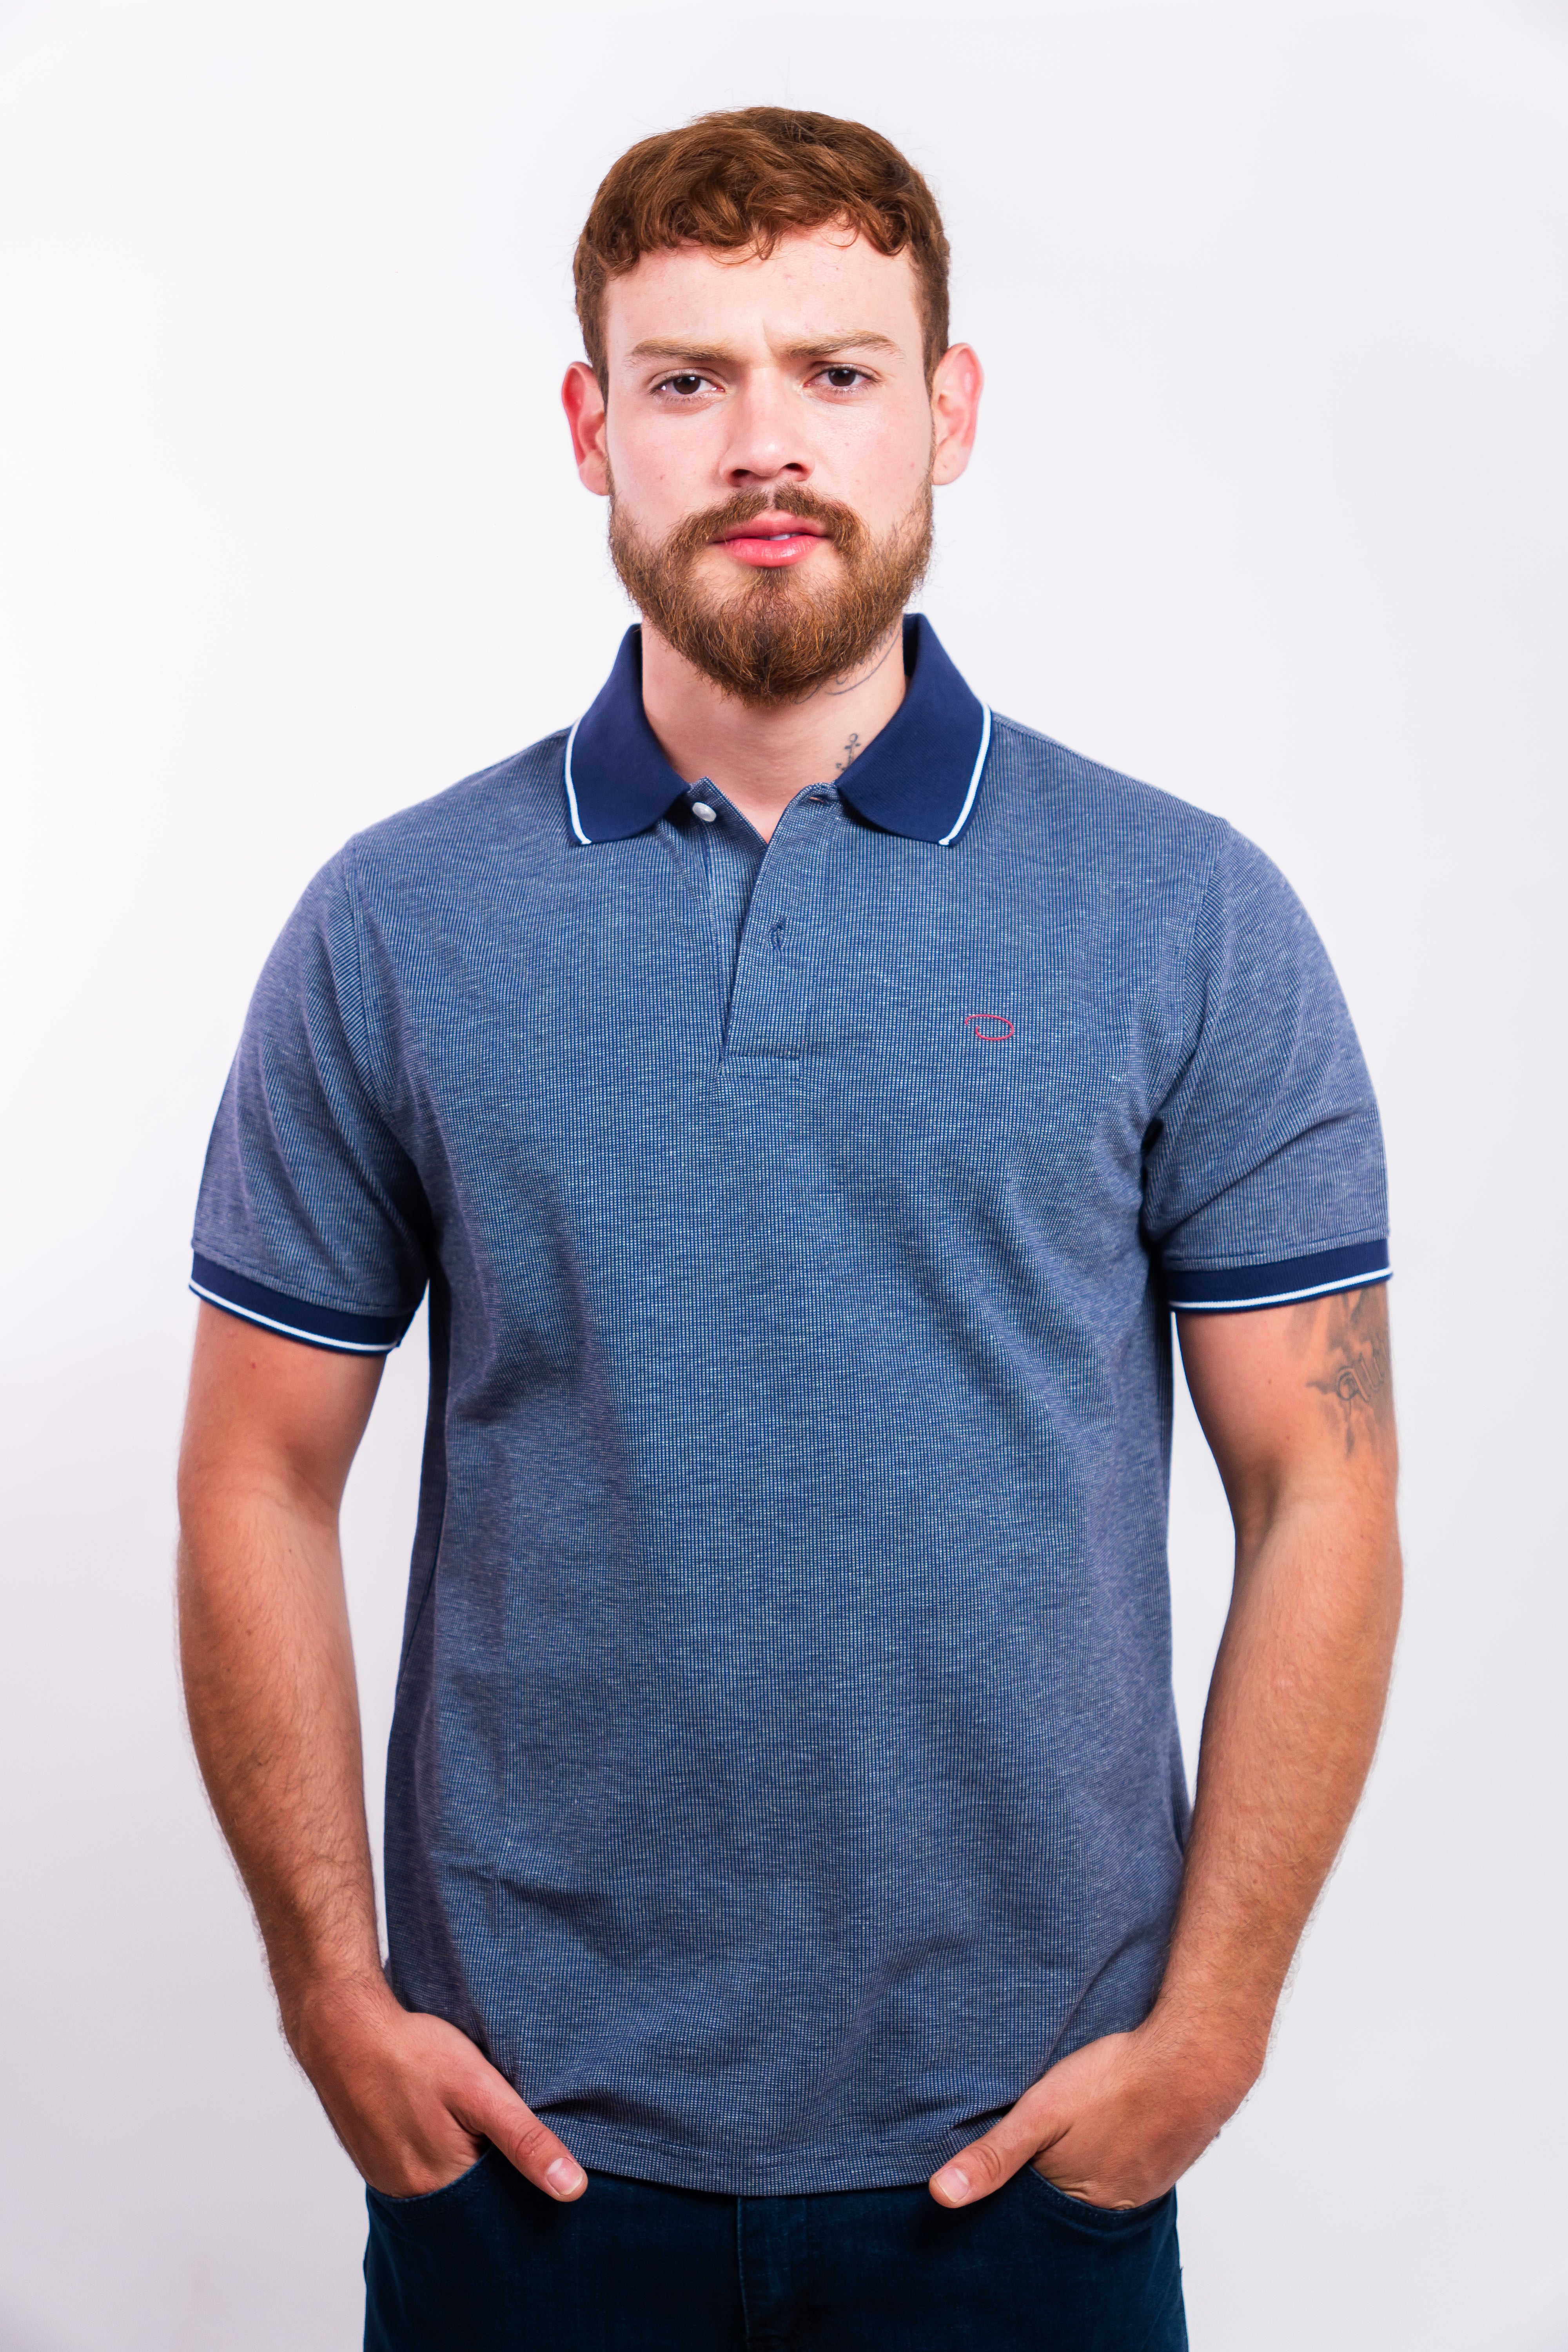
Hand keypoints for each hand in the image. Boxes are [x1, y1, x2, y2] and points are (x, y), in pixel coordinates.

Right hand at [284, 1975, 587, 2201]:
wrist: (341, 2027)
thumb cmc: (411, 2053)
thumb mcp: (481, 2089)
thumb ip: (525, 2140)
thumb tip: (572, 2190)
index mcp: (440, 2187)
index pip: (499, 2207)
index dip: (521, 2181)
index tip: (536, 2152)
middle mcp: (410, 2195)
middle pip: (470, 2200)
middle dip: (492, 2172)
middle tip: (498, 2126)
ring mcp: (387, 2178)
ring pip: (443, 2183)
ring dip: (462, 2159)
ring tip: (469, 2121)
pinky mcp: (374, 2159)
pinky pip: (417, 2168)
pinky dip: (435, 2150)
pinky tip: (440, 2119)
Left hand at [928, 2019, 1257, 2211]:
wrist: (1195, 2058)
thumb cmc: (1116, 2082)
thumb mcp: (1041, 2113)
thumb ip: (994, 2156)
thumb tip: (941, 2196)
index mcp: (1077, 2203)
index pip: (1029, 2211)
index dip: (1010, 2188)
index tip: (997, 2164)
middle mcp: (1112, 2207)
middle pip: (1064, 2201)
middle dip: (1045, 2177)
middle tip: (1039, 2138)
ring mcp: (1144, 2187)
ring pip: (1097, 2183)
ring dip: (1082, 2163)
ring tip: (1072, 2130)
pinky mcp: (1164, 2163)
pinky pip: (1127, 2169)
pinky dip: (1112, 2152)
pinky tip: (1108, 2125)